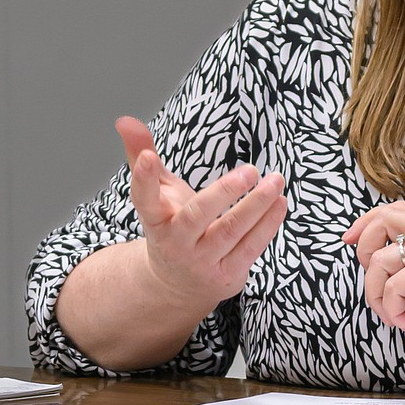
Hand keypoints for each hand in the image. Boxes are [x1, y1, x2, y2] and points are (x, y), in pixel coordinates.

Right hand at [116, 116, 287, 312]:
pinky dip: (268, 224)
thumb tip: (124, 119)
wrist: (177, 286)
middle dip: (224, 192)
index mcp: (156, 220)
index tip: (147, 157)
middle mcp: (176, 243)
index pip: (144, 199)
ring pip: (231, 231)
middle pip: (198, 216)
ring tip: (276, 181)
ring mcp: (201, 262)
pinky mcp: (226, 275)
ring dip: (257, 205)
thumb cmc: (171, 226)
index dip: (143, 179)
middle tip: (250, 170)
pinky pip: (250, 248)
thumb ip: (143, 155)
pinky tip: (280, 202)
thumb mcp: (159, 192)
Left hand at [342, 202, 404, 369]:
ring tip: (398, 317)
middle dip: (363, 247)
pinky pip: (392, 285)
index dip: (366, 222)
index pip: (395, 211)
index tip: (350, 241)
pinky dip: (392, 310)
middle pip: (385, 217)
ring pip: (379, 260)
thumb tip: (371, 265)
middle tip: (374, 284)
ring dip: (377, 296)